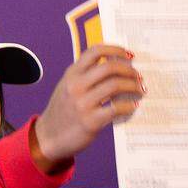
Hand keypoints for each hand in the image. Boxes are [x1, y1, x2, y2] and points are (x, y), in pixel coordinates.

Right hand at [33, 44, 144, 170]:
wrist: (48, 138)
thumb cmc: (62, 112)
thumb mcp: (67, 87)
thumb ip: (84, 75)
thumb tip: (114, 65)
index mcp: (71, 74)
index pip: (95, 52)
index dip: (115, 49)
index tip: (127, 54)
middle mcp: (76, 86)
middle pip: (109, 67)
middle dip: (129, 69)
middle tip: (137, 75)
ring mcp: (82, 104)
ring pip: (115, 85)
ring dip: (132, 85)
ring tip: (139, 89)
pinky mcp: (90, 122)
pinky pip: (116, 108)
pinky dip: (129, 106)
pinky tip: (133, 106)